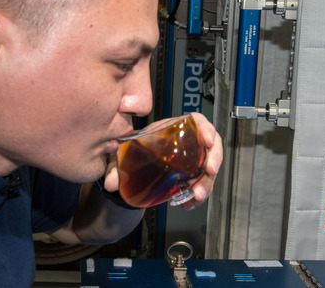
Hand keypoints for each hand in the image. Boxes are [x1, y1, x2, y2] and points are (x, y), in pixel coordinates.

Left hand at [101, 113, 223, 208]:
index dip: (206, 129)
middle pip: (211, 146)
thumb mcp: (124, 156)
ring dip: (207, 182)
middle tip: (209, 171)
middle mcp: (187, 143)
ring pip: (209, 168)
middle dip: (214, 159)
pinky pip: (202, 184)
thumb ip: (116, 167)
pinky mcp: (192, 177)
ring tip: (197, 195)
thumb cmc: (134, 152)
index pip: (197, 122)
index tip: (208, 140)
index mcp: (173, 129)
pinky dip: (198, 195)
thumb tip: (110, 182)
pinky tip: (190, 203)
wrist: (134, 168)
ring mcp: (192, 161)